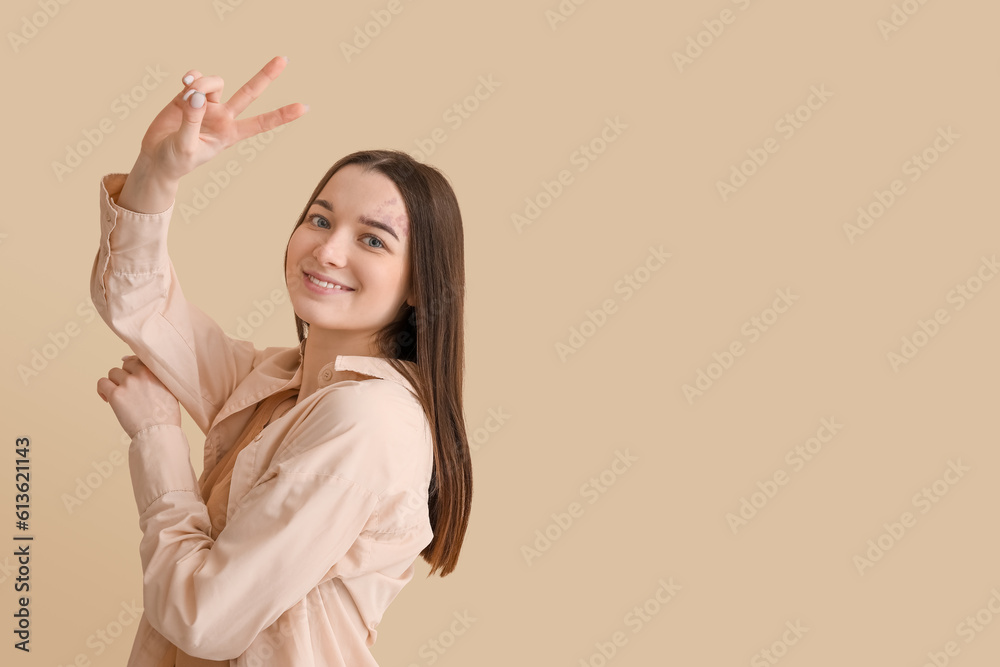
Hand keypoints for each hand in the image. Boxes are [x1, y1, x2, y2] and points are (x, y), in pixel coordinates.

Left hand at [96, 355, 181, 439]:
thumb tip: (144, 369)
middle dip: (125, 375)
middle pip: (126, 364)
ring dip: (115, 382)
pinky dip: (102, 389)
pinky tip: (108, 399)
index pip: (140, 358)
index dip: (134, 365)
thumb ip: (160, 379)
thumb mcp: (171, 391)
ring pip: (113, 373)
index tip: (132, 372)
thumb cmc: (166, 416)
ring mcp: (128, 383)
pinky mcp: (116, 394)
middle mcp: (142, 373)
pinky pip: (102, 383)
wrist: (159, 432)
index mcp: (156, 372)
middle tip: (128, 389)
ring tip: (119, 396)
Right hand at [135, 55, 306, 182]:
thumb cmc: (175, 161)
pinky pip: (196, 78)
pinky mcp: (188, 96)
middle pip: (250, 93)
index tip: (305, 108)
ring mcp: (207, 105)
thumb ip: (192, 120)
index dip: (282, 116)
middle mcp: (223, 116)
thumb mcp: (185, 146)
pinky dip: (192, 77)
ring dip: (203, 84)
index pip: (261, 123)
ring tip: (188, 96)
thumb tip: (196, 94)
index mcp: (231, 134)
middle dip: (266, 76)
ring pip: (216, 82)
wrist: (155, 158)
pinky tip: (185, 82)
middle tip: (284, 59)